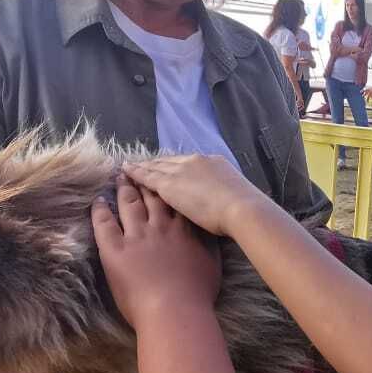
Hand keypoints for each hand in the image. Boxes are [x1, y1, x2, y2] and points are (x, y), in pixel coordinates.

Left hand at [92, 182, 220, 328]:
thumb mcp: (212, 262)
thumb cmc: (197, 293)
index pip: (174, 201)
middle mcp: (160, 226)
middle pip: (151, 197)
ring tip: (120, 177)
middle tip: (137, 170)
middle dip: (144, 182)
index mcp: (184, 229)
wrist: (175, 309)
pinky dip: (100, 210)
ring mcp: (136, 236)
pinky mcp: (115, 249)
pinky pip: (104, 224)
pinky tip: (98, 201)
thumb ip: (208, 243)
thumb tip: (208, 231)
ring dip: (124, 189)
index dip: (167, 187)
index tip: (162, 177)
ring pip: (129, 204)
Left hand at [122, 154, 270, 236]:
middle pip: (169, 162)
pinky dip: (135, 172)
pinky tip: (125, 170)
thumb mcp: (236, 197)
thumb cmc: (245, 210)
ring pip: (156, 167)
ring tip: (129, 166)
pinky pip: (147, 176)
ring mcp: (181, 172)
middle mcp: (195, 162)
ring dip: (142, 166)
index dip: (174, 165)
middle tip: (142, 163)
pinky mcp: (169, 185)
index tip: (165, 166)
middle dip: (155, 163)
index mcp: (213, 163)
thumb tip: (225, 205)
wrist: (242, 210)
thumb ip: (224, 197)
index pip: (188, 163)